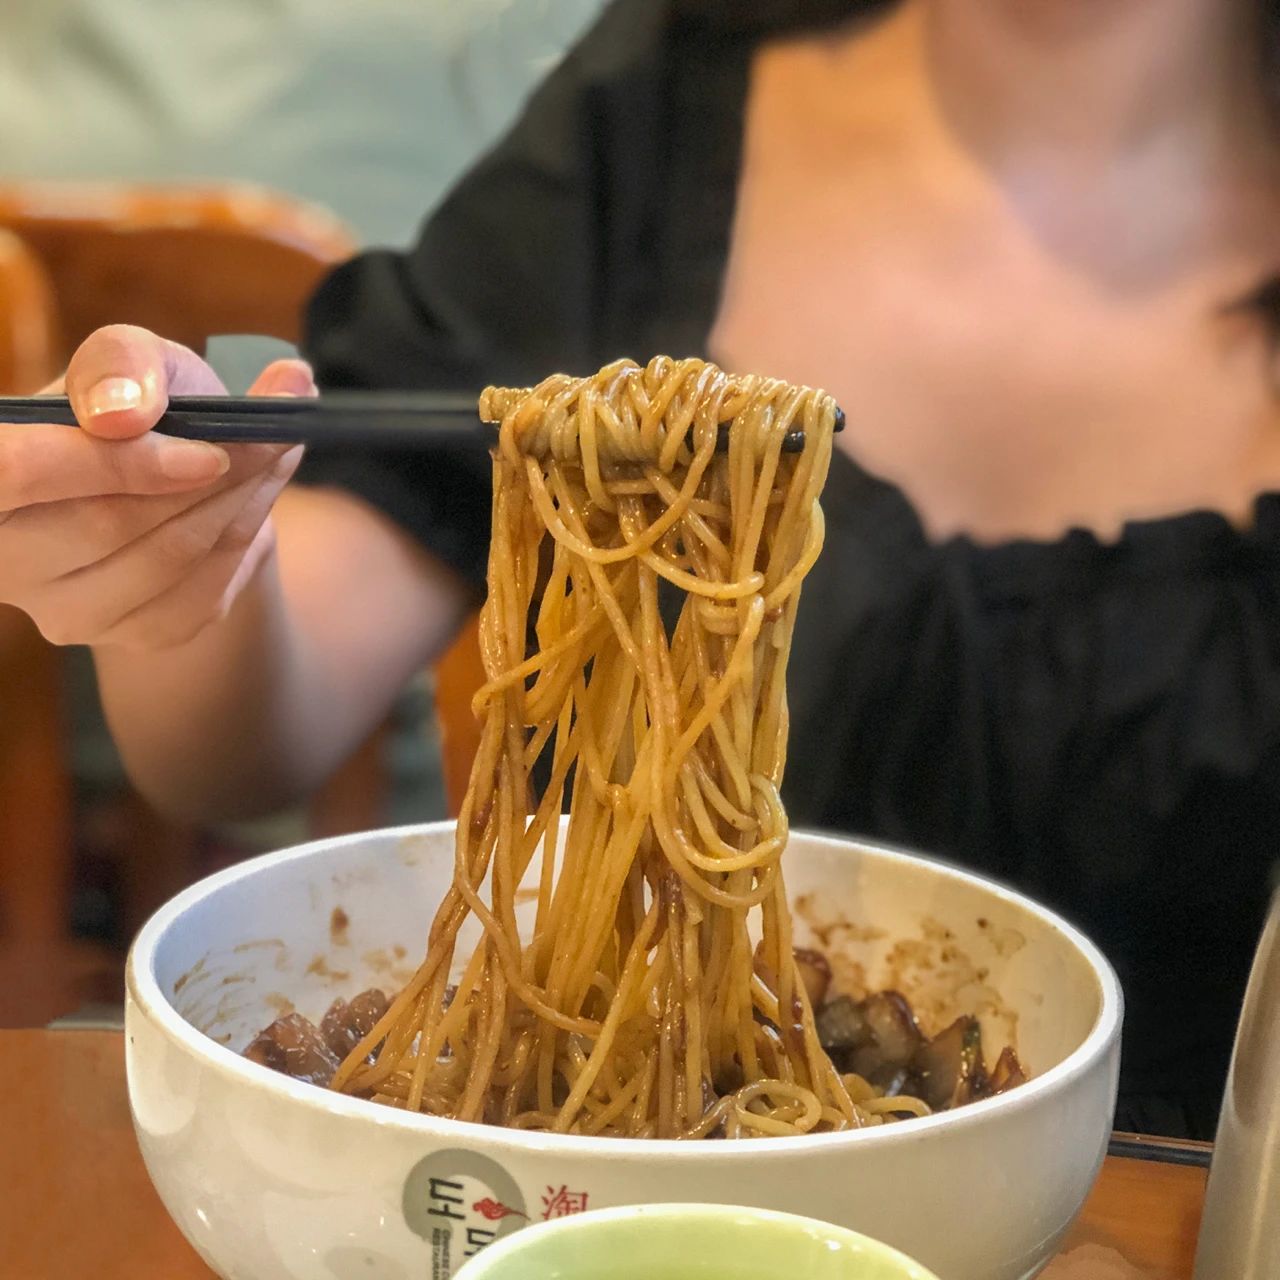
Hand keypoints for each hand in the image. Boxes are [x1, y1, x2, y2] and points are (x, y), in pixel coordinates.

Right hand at [0, 324, 314, 650]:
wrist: (171, 475)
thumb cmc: (133, 406)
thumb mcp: (126, 359)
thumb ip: (120, 364)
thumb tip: (124, 410)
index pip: (16, 473)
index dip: (112, 462)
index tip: (207, 448)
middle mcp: (6, 561)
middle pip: (110, 522)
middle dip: (210, 473)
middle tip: (274, 433)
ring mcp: (68, 611)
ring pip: (168, 557)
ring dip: (241, 500)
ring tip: (277, 451)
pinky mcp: (134, 635)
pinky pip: (203, 589)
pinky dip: (247, 534)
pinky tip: (261, 495)